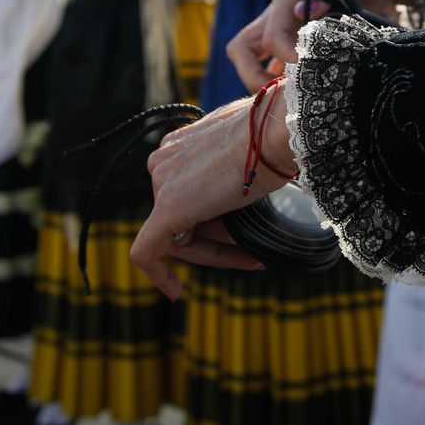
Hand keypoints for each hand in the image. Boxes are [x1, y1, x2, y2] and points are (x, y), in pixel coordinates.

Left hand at [129, 91, 287, 299]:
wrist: (276, 131)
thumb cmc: (273, 138)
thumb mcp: (249, 157)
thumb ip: (233, 174)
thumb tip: (239, 195)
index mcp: (181, 144)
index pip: (189, 194)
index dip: (214, 221)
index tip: (239, 234)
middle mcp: (165, 160)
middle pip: (184, 217)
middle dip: (218, 239)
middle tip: (252, 253)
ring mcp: (163, 183)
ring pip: (177, 236)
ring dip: (214, 252)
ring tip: (250, 256)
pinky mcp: (166, 209)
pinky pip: (148, 251)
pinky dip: (159, 275)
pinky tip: (174, 293)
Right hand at [224, 0, 419, 90]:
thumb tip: (304, 11)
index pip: (271, 37)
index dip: (286, 58)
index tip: (309, 72)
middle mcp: (277, 14)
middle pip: (242, 49)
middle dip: (253, 76)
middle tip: (281, 94)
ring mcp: (282, 30)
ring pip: (250, 60)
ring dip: (262, 82)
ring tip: (288, 99)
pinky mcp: (291, 44)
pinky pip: (273, 67)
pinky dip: (279, 83)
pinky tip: (302, 97)